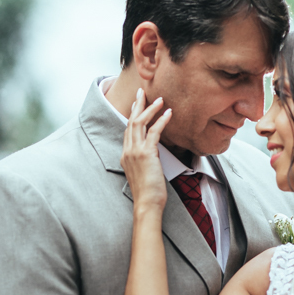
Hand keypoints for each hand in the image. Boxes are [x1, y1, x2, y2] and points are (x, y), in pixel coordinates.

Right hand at [120, 89, 171, 212]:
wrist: (147, 203)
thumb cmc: (148, 192)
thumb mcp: (144, 171)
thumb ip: (146, 158)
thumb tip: (154, 151)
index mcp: (125, 155)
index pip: (128, 129)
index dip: (132, 114)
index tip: (137, 103)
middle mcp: (127, 151)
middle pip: (131, 121)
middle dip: (137, 104)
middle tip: (143, 91)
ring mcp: (135, 151)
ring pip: (140, 123)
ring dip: (150, 108)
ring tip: (160, 99)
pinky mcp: (146, 154)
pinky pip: (154, 132)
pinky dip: (161, 120)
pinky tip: (169, 113)